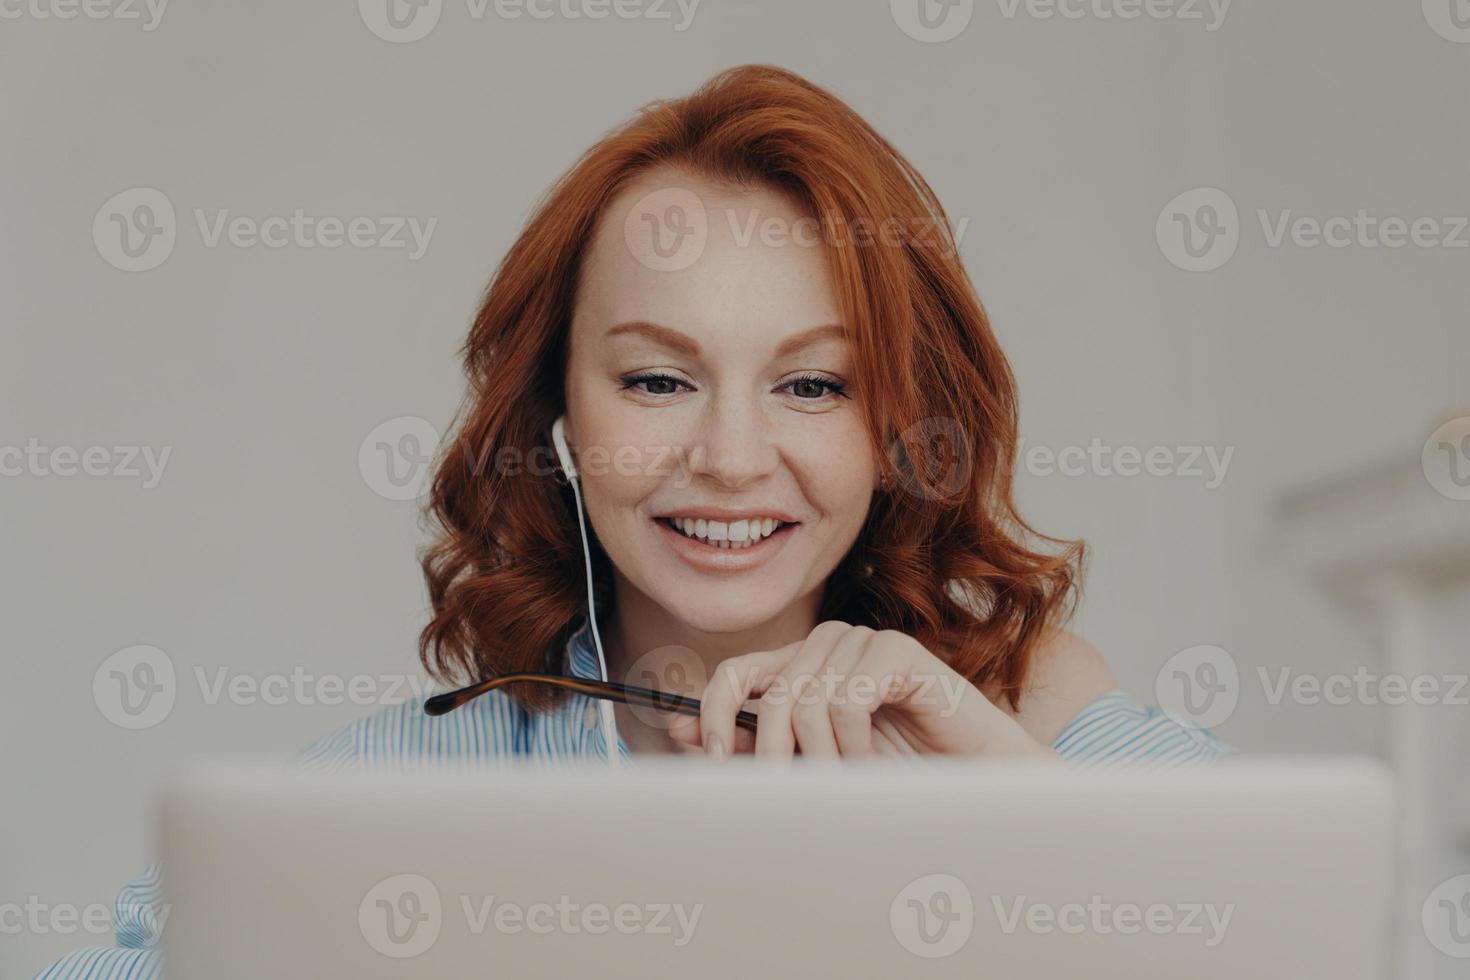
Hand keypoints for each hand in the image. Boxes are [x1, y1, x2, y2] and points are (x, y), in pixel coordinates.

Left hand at [666, 621, 1058, 760]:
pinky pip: (847, 700)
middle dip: (772, 758)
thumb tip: (677, 728)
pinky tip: (874, 759)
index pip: (733, 674)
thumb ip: (751, 745)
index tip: (709, 764)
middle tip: (791, 798)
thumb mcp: (811, 764)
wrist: (973, 777)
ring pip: (806, 703)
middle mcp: (826, 645)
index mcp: (799, 666)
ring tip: (846, 785)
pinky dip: (854, 744)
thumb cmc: (894, 771)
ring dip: (822, 760)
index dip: (711, 713)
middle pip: (769, 697)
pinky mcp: (896, 650)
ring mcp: (861, 642)